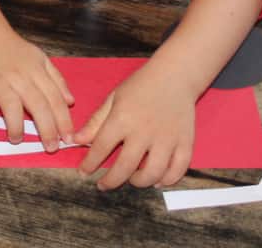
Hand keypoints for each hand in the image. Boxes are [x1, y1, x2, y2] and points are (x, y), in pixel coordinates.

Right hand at [0, 27, 74, 150]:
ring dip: (15, 126)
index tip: (69, 139)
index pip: (54, 98)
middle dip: (47, 129)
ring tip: (16, 139)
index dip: (63, 120)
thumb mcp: (40, 58)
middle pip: (37, 104)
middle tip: (51, 148)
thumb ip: (57, 79)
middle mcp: (19, 77)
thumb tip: (71, 101)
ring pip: (10, 105)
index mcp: (36, 72)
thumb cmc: (14, 50)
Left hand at [74, 61, 195, 189]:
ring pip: (153, 173)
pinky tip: (158, 180)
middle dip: (111, 181)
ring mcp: (167, 139)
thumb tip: (76, 140)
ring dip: (139, 182)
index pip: (101, 147)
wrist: (175, 75)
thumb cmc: (141, 86)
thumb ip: (96, 122)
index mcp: (123, 119)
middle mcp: (144, 132)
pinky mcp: (185, 142)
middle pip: (126, 167)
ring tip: (132, 179)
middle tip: (104, 184)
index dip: (90, 163)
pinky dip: (168, 180)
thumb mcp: (114, 98)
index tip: (83, 172)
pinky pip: (178, 169)